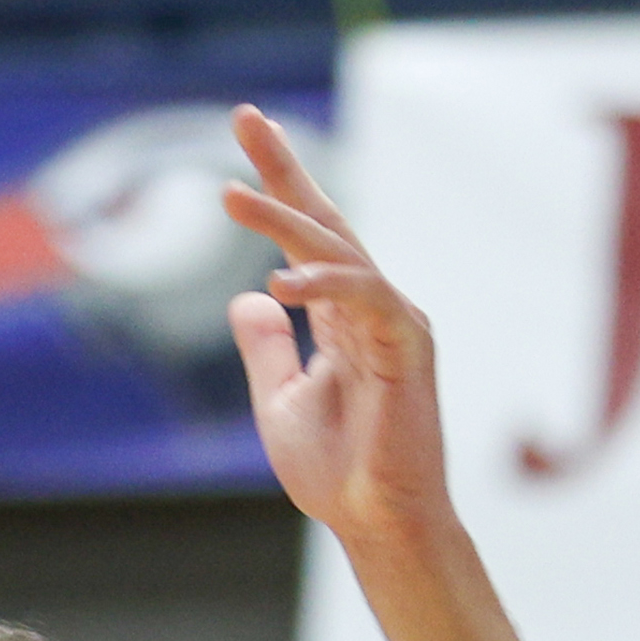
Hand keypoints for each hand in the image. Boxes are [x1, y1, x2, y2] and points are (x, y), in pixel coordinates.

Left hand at [220, 106, 452, 555]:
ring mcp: (394, 322)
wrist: (378, 523)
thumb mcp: (281, 400)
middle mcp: (371, 307)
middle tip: (243, 117)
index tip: (244, 132)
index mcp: (342, 316)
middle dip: (284, 168)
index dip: (279, 183)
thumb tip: (249, 295)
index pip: (308, 235)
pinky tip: (281, 282)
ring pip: (340, 251)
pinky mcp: (409, 347)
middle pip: (326, 220)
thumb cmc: (339, 472)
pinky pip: (368, 298)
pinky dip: (327, 285)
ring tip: (230, 196)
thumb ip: (266, 346)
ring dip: (286, 221)